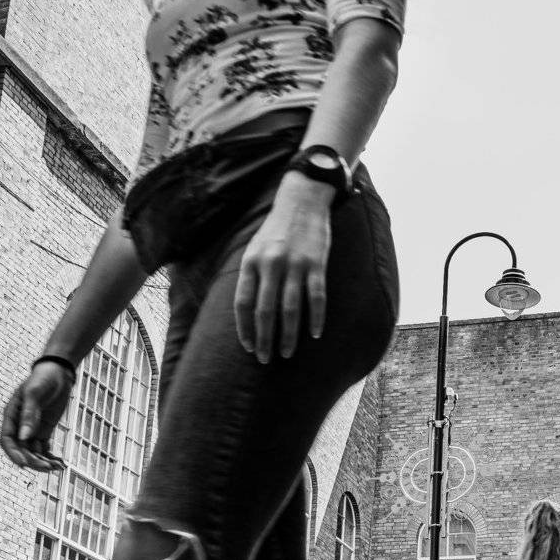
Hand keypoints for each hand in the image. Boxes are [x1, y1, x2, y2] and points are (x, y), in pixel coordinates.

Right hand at [0, 362, 73, 469]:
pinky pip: (44, 448)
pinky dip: (50, 457)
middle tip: (48, 467)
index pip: (7, 440)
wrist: (58, 373)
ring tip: (57, 467)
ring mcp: (31, 429)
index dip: (14, 454)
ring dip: (43, 461)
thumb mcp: (35, 393)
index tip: (24, 465)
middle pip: (21, 450)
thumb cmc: (43, 379)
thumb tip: (24, 437)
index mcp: (11, 415)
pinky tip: (61, 464)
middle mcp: (19, 425)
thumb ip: (29, 414)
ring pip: (33, 452)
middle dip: (33, 460)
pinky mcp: (43, 431)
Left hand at [234, 173, 333, 361]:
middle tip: (265, 359)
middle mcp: (271, 264)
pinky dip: (316, 318)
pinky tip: (315, 334)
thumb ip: (249, 276)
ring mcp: (295, 264)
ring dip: (288, 335)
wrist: (302, 200)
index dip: (244, 329)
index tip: (248, 347)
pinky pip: (316, 297)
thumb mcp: (254, 248)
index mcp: (251, 262)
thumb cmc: (276, 230)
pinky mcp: (317, 263)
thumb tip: (245, 311)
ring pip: (290, 309)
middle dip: (264, 339)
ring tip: (286, 353)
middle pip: (264, 311)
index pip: (242, 303)